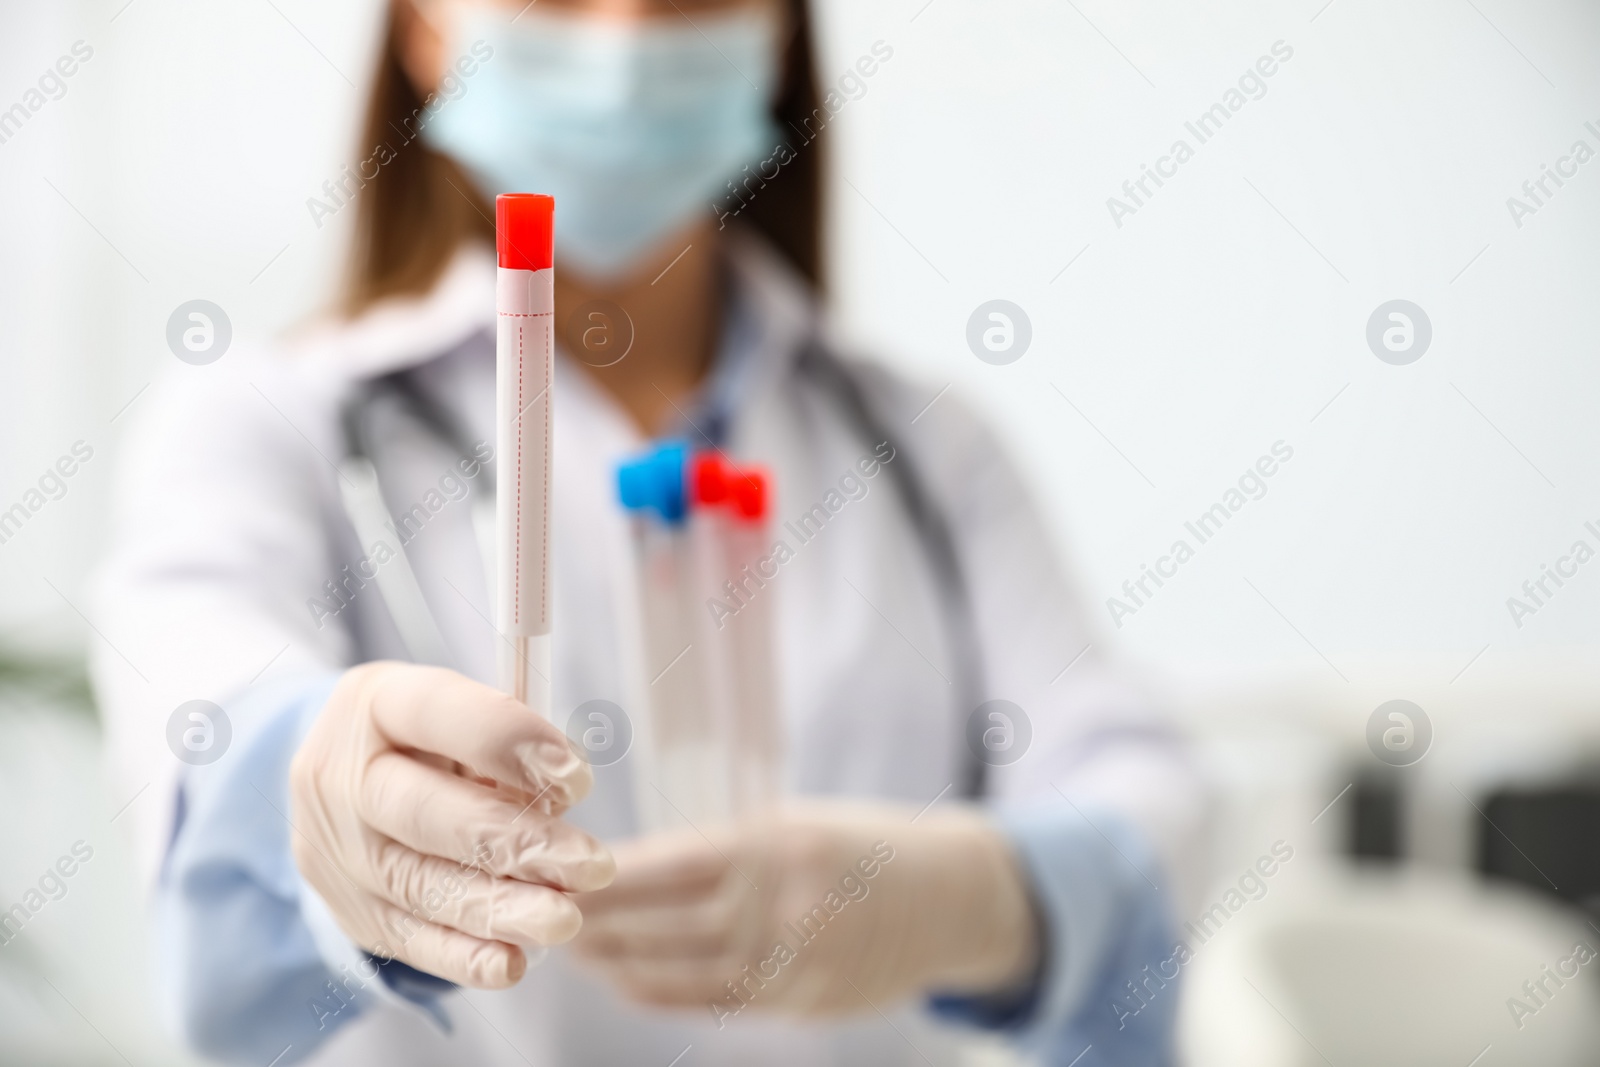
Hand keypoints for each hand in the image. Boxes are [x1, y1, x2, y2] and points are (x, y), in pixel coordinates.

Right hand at [289, 662, 613, 987]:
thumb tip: (563, 791)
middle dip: (517, 841)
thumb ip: (503, 738)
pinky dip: (463, 957)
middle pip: (426, 814)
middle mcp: (344, 778)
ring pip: (421, 885)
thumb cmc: (426, 738)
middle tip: (592, 865)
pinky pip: (409, 940)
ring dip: (500, 908)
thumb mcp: (456, 711)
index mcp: (376, 704)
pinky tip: (510, 963)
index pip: (438, 713)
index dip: (509, 742)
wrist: (336, 785)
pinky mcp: (353, 911)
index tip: (577, 778)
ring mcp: (341, 852)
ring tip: (564, 919)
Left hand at [571, 802, 1037, 1021]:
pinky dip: (662, 992)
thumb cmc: (860, 844)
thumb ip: (727, 847)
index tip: (556, 871)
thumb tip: (635, 868)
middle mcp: (786, 906)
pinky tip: (624, 978)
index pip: (674, 864)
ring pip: (683, 970)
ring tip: (573, 947)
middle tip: (540, 911)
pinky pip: (716, 1001)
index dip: (609, 876)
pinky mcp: (805, 1002)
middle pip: (667, 924)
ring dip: (618, 961)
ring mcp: (797, 962)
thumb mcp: (797, 822)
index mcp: (781, 845)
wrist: (948, 898)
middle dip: (598, 922)